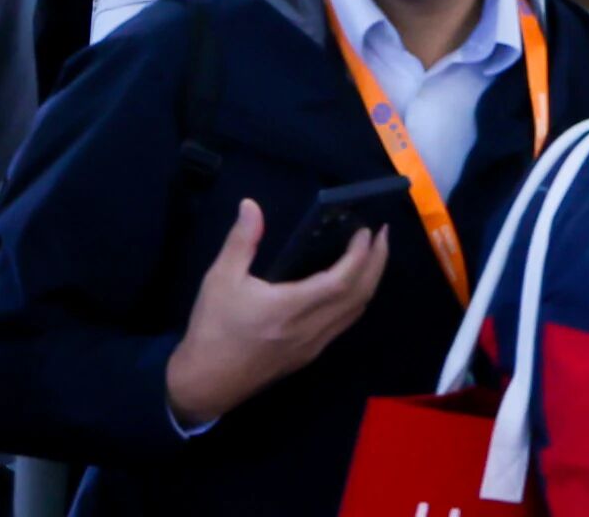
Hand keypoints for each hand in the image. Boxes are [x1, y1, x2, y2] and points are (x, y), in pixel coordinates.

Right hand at [159, 201, 385, 430]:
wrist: (205, 383)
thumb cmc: (213, 329)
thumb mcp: (220, 279)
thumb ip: (241, 241)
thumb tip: (251, 205)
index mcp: (291, 308)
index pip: (341, 281)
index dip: (360, 255)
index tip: (367, 230)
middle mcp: (310, 329)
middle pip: (359, 296)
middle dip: (377, 263)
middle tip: (383, 234)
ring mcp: (313, 345)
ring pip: (355, 312)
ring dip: (370, 282)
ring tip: (373, 254)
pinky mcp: (309, 354)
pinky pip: (344, 324)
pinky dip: (357, 300)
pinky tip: (351, 285)